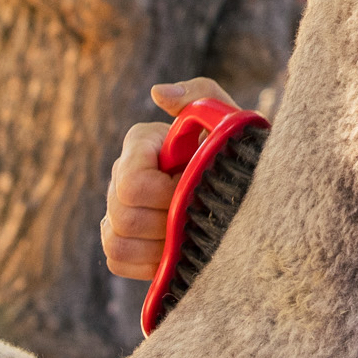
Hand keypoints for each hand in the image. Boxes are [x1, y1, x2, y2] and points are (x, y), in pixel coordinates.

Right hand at [100, 78, 232, 280]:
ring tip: (188, 235)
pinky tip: (174, 252)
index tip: (197, 187)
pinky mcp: (123, 241)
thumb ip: (199, 96)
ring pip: (116, 241)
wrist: (241, 187)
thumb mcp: (228, 118)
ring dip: (156, 246)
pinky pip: (117, 260)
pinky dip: (146, 263)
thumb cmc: (235, 149)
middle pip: (123, 216)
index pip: (131, 182)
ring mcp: (118, 209)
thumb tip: (158, 93)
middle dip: (165, 222)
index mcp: (140, 144)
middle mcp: (120, 175)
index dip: (167, 193)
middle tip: (197, 214)